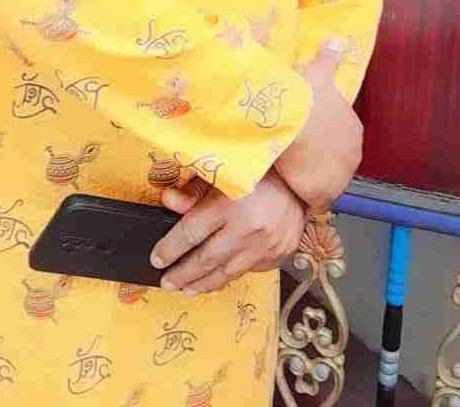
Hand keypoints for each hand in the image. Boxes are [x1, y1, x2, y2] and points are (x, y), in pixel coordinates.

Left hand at [149, 169, 304, 295]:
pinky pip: (247, 271)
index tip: (157, 259)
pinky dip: (229, 276)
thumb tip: (167, 201)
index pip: (190, 233)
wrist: (302, 180)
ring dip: (203, 283)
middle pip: (206, 260)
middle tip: (166, 282)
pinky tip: (216, 278)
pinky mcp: (278, 255)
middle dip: (182, 274)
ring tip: (186, 289)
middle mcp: (248, 229)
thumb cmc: (260, 171)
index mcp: (230, 204)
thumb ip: (194, 191)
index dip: (169, 249)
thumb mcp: (223, 174)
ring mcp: (266, 246)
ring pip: (226, 273)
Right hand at [274, 42, 361, 210]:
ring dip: (312, 175)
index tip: (306, 133)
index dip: (322, 134)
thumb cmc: (310, 100)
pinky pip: (316, 196)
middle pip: (333, 158)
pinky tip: (293, 187)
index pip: (339, 135)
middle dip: (319, 156)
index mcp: (353, 128)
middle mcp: (353, 153)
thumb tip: (336, 39)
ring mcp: (341, 176)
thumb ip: (329, 59)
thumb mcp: (319, 75)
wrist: (299, 125)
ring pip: (325, 177)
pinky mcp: (325, 193)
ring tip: (290, 169)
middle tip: (296, 150)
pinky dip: (306, 193)